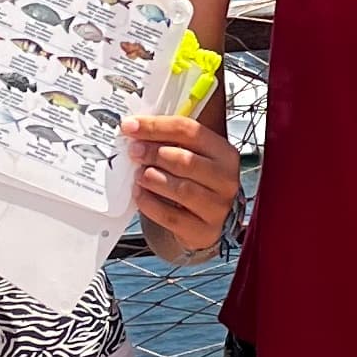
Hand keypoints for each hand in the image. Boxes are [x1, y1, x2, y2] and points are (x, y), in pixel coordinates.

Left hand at [125, 108, 240, 260]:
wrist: (206, 221)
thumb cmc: (196, 182)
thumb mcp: (193, 156)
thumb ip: (172, 140)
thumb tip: (136, 126)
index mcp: (224, 153)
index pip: (190, 131)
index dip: (156, 126)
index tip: (130, 126)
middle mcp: (226, 179)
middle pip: (185, 160)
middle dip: (152, 153)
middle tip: (133, 151)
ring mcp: (217, 207)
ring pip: (180, 189)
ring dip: (152, 178)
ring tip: (139, 174)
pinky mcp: (203, 230)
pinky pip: (170, 216)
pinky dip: (149, 203)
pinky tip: (140, 194)